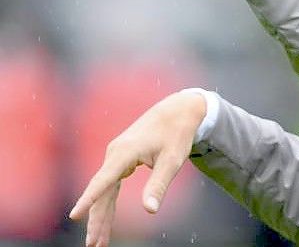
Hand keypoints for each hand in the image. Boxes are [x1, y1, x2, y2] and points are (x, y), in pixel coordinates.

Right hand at [69, 91, 206, 246]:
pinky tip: (105, 221)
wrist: (178, 111)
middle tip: (93, 245)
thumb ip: (159, 185)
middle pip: (101, 192)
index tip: (75, 215)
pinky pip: (109, 185)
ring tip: (98, 241)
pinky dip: (107, 203)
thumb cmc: (176, 135)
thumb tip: (150, 211)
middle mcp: (114, 154)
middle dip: (96, 219)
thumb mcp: (172, 161)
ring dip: (101, 215)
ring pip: (104, 191)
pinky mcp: (120, 159)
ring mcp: (115, 156)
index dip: (89, 199)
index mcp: (124, 152)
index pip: (103, 180)